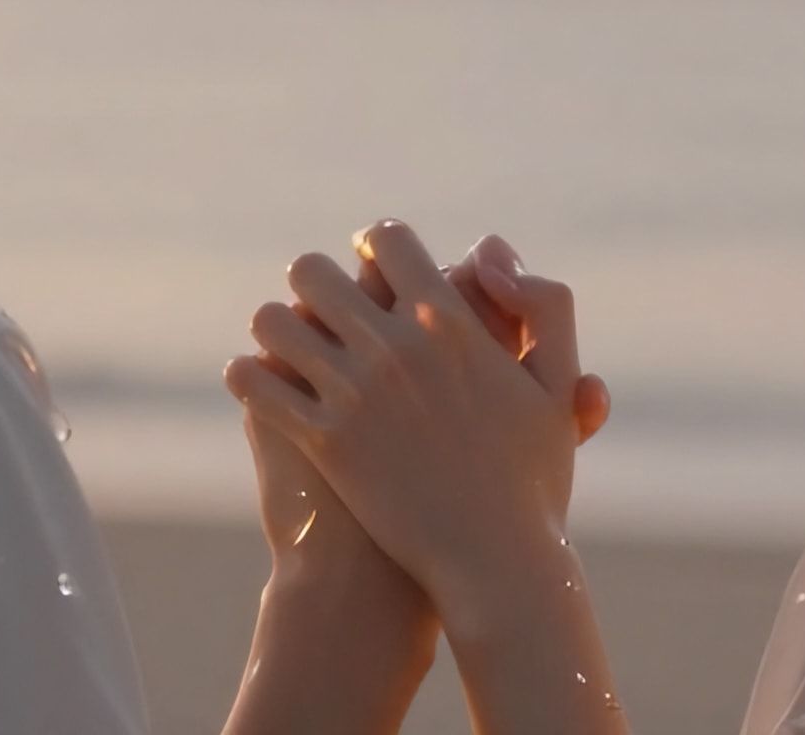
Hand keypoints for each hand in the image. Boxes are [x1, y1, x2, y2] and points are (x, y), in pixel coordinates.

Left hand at [227, 219, 584, 608]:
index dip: (373, 243)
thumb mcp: (556, 384)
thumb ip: (544, 305)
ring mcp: (353, 393)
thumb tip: (490, 254)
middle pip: (314, 270)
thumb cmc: (532, 479)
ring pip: (273, 320)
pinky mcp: (322, 440)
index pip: (386, 239)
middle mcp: (395, 347)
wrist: (496, 564)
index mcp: (449, 323)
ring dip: (277, 327)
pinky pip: (255, 383)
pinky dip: (248, 376)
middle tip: (322, 305)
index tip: (368, 260)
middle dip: (315, 283)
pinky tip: (258, 383)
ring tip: (287, 344)